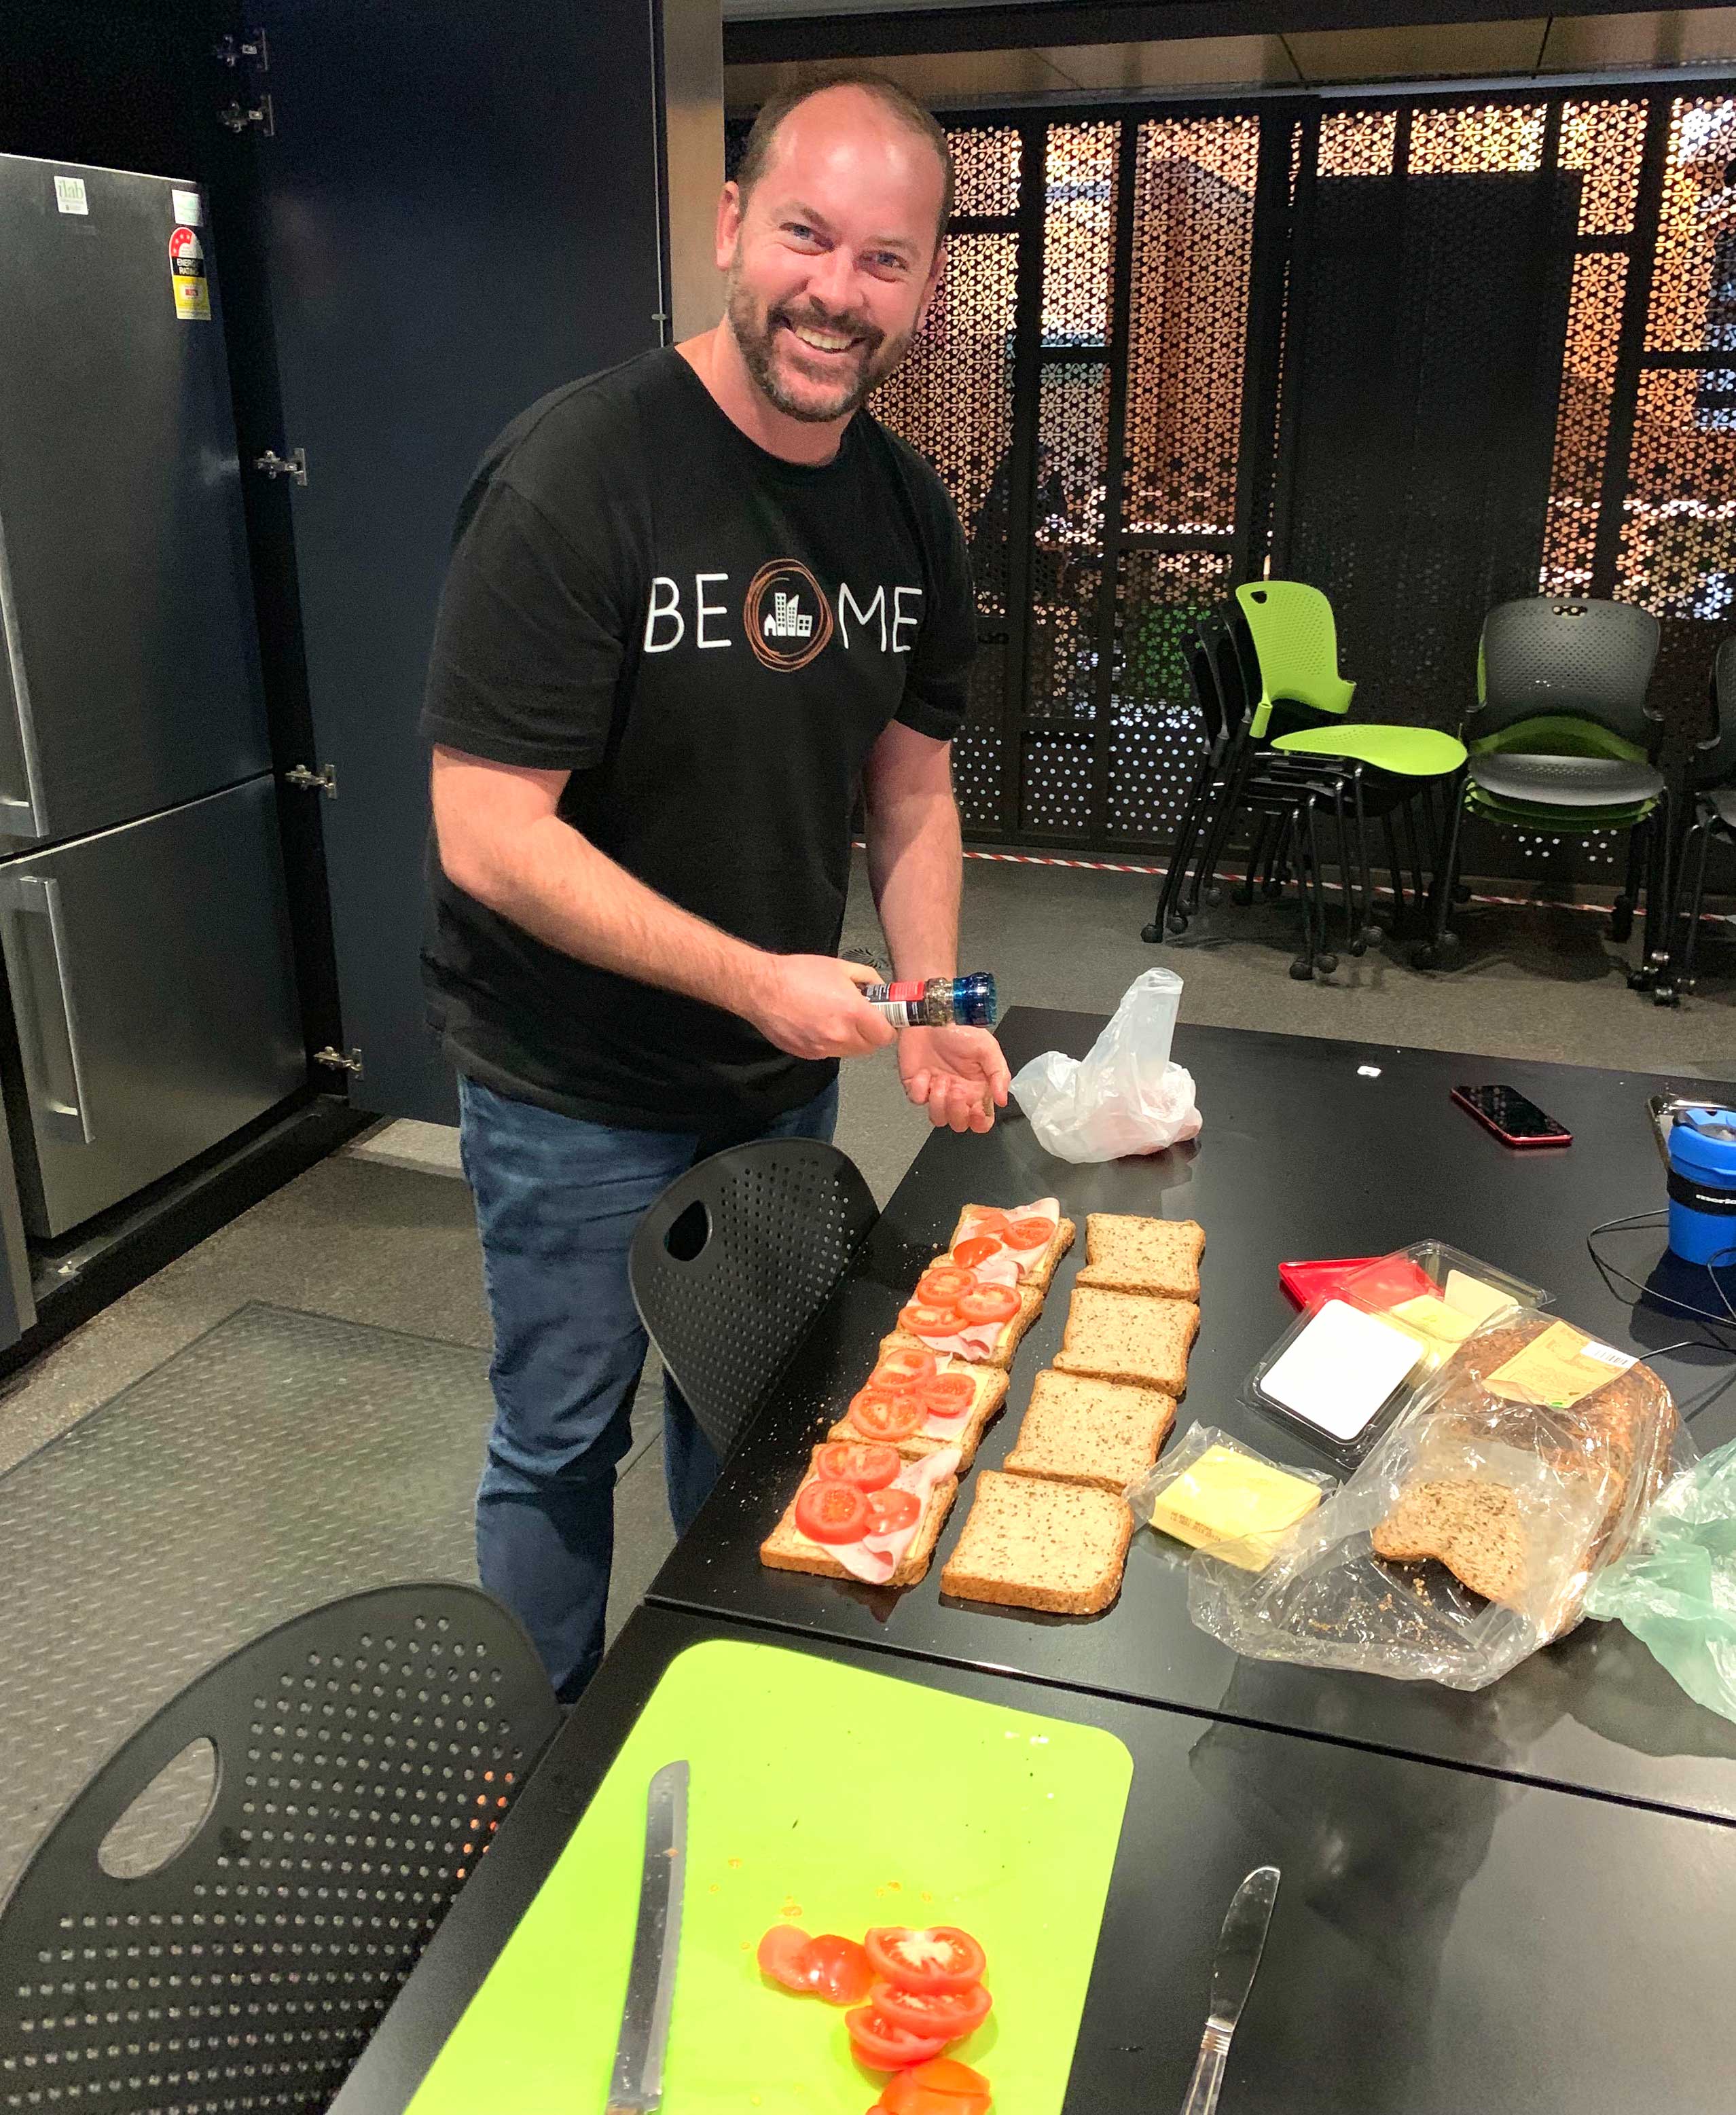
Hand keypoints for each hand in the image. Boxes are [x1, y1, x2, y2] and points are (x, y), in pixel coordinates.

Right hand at [743, 955, 896, 1060]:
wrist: (760, 988)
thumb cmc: (798, 973)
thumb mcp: (841, 967)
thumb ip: (868, 979)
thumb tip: (881, 991)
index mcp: (852, 1012)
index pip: (885, 1036)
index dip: (887, 1027)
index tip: (883, 1019)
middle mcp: (839, 1035)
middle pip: (870, 1047)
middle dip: (870, 1033)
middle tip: (860, 1016)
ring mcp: (822, 1048)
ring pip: (850, 1052)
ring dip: (851, 1039)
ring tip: (836, 1018)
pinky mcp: (808, 1054)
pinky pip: (830, 1053)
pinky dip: (831, 1043)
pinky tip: (818, 1024)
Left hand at [899, 1025, 1010, 1133]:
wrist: (930, 1016)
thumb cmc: (960, 1030)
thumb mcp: (987, 1047)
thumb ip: (999, 1074)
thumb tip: (1002, 1100)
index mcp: (977, 1089)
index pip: (982, 1120)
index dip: (979, 1122)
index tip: (976, 1110)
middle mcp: (958, 1095)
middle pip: (959, 1124)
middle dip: (957, 1111)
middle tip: (956, 1089)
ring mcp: (936, 1093)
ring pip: (937, 1119)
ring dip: (939, 1102)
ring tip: (941, 1079)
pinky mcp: (916, 1087)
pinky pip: (917, 1100)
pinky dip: (920, 1088)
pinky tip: (924, 1073)